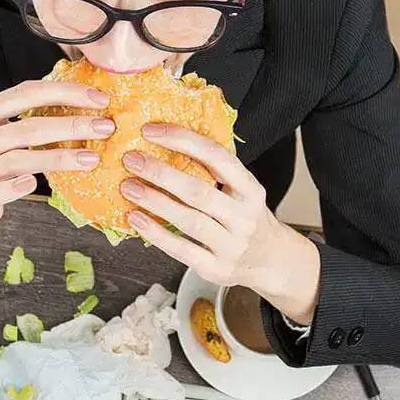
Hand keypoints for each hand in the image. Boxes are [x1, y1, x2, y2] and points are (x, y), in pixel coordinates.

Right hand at [0, 81, 113, 264]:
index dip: (64, 92)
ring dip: (59, 158)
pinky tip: (38, 184)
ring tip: (92, 159)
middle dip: (71, 125)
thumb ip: (28, 115)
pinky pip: (2, 190)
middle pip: (28, 128)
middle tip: (106, 127)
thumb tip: (84, 102)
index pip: (26, 93)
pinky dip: (19, 186)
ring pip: (19, 159)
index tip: (100, 98)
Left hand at [120, 123, 319, 323]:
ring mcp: (232, 245)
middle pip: (199, 191)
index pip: (217, 157)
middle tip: (132, 160)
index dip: (183, 141)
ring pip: (189, 221)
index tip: (151, 130)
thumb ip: (215, 170)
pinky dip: (156, 233)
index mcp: (251, 190)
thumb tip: (167, 138)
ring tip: (128, 187)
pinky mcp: (216, 269)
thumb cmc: (245, 218)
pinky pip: (182, 250)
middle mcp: (245, 217)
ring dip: (155, 202)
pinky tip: (136, 218)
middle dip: (161, 173)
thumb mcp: (242, 191)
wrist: (271, 261)